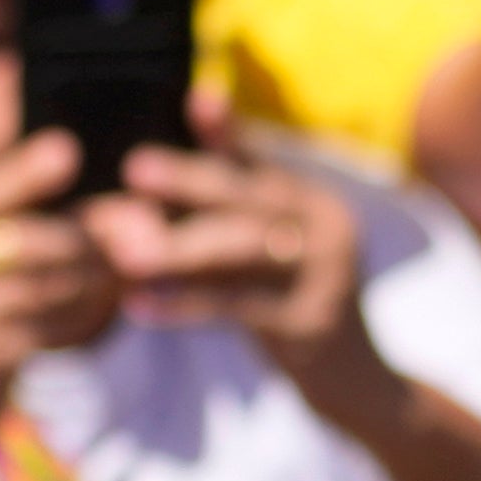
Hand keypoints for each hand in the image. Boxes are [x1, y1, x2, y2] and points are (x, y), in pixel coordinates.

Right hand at [0, 126, 118, 455]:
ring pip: (46, 284)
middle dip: (91, 230)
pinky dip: (87, 314)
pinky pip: (50, 327)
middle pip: (25, 238)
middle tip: (148, 225)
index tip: (68, 149)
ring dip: (100, 272)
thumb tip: (64, 186)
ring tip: (137, 262)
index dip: (22, 172)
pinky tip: (111, 304)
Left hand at [93, 100, 376, 403]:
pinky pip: (235, 307)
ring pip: (243, 251)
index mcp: (318, 202)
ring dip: (179, 248)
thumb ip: (231, 211)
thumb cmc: (292, 305)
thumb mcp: (274, 253)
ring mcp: (325, 276)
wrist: (355, 383)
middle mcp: (330, 229)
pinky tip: (138, 304)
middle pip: (253, 197)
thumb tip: (157, 175)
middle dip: (190, 181)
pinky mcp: (309, 325)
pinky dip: (183, 303)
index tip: (196, 97)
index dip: (229, 130)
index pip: (264, 159)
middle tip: (135, 168)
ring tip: (125, 249)